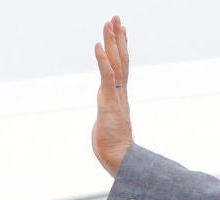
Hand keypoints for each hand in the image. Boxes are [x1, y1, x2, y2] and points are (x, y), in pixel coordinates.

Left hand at [93, 15, 134, 176]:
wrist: (121, 160)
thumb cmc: (115, 150)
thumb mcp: (108, 130)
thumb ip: (108, 123)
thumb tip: (107, 131)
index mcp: (119, 98)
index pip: (121, 69)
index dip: (121, 50)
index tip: (121, 33)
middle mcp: (119, 93)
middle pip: (121, 60)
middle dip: (118, 38)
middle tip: (116, 19)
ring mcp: (115, 96)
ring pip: (116, 63)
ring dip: (112, 42)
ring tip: (110, 23)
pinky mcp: (109, 102)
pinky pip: (106, 76)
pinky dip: (102, 60)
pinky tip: (98, 46)